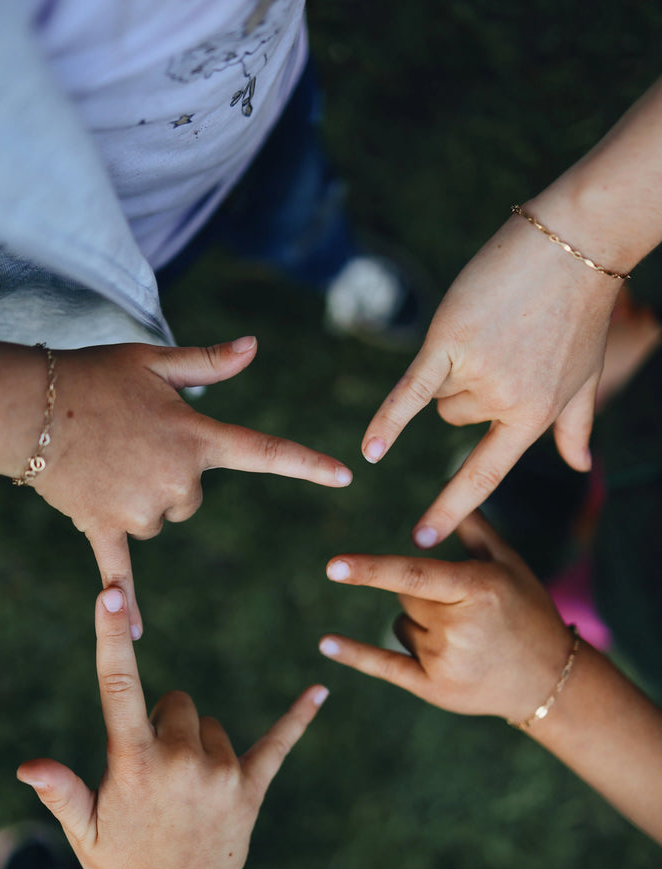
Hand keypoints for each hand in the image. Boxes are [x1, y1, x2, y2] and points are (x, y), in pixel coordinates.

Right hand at [17, 586, 327, 868]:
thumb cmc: (124, 867)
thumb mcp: (85, 833)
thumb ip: (61, 791)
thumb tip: (26, 766)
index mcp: (134, 762)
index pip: (119, 686)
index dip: (110, 637)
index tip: (111, 595)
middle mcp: (181, 759)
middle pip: (177, 702)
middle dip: (163, 723)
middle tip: (153, 772)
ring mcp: (220, 772)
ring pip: (211, 724)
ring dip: (198, 742)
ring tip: (184, 790)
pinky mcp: (252, 785)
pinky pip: (279, 740)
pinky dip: (299, 716)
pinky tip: (321, 690)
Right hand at [34, 337, 352, 637]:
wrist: (30, 408)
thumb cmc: (96, 377)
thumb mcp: (155, 362)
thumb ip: (210, 362)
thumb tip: (255, 346)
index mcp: (198, 438)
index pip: (266, 452)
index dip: (308, 464)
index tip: (347, 475)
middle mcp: (178, 480)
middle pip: (193, 497)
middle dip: (172, 477)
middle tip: (133, 446)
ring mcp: (142, 509)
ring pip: (160, 518)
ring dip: (140, 500)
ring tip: (106, 464)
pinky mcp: (105, 528)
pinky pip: (121, 571)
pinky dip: (124, 597)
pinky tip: (131, 628)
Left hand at [319, 512, 572, 724]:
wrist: (551, 679)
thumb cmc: (529, 610)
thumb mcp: (510, 564)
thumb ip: (474, 527)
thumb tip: (449, 483)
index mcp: (476, 589)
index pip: (413, 575)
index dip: (371, 570)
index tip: (334, 566)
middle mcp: (459, 627)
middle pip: (405, 596)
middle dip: (425, 596)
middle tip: (465, 610)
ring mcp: (445, 662)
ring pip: (401, 626)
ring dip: (420, 625)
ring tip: (464, 638)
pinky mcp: (434, 689)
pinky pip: (385, 665)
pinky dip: (355, 653)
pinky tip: (326, 644)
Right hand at [361, 212, 621, 546]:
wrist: (574, 244)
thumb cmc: (581, 311)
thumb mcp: (585, 377)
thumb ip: (576, 426)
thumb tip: (580, 465)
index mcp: (533, 417)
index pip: (483, 475)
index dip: (449, 509)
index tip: (420, 539)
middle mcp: (504, 402)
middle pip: (452, 416)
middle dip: (465, 387)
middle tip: (501, 343)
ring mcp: (477, 373)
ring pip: (436, 392)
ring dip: (450, 367)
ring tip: (488, 327)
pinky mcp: (449, 341)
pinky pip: (410, 390)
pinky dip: (388, 419)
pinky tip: (369, 449)